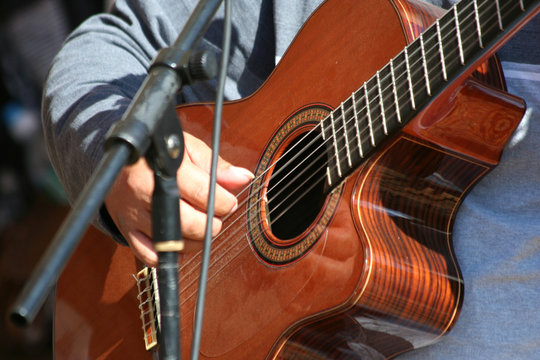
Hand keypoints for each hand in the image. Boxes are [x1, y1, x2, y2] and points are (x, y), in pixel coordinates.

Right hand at [105, 132, 253, 266]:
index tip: (229, 201)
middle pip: (190, 224)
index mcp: (164, 168)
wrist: (117, 158)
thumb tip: (244, 178)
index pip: (204, 194)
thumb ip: (217, 166)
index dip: (225, 202)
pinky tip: (181, 241)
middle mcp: (145, 193)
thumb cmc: (158, 154)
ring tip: (201, 225)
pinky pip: (151, 256)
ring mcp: (134, 214)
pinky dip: (171, 255)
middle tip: (216, 216)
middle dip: (212, 224)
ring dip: (196, 241)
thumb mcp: (188, 149)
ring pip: (174, 244)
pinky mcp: (126, 230)